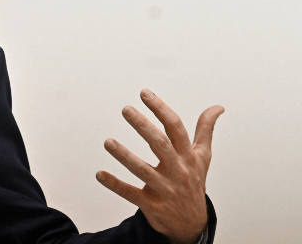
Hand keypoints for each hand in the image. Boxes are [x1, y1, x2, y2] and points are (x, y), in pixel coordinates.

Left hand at [95, 89, 223, 243]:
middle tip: (126, 109)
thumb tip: (217, 107)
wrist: (192, 225)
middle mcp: (177, 171)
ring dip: (125, 156)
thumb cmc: (193, 183)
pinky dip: (115, 184)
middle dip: (143, 126)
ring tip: (108, 142)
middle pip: (160, 145)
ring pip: (143, 170)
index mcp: (188, 157)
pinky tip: (100, 174)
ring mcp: (163, 189)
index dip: (161, 109)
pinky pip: (130, 194)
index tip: (145, 93)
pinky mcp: (151, 204)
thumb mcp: (203, 157)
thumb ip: (205, 130)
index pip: (176, 128)